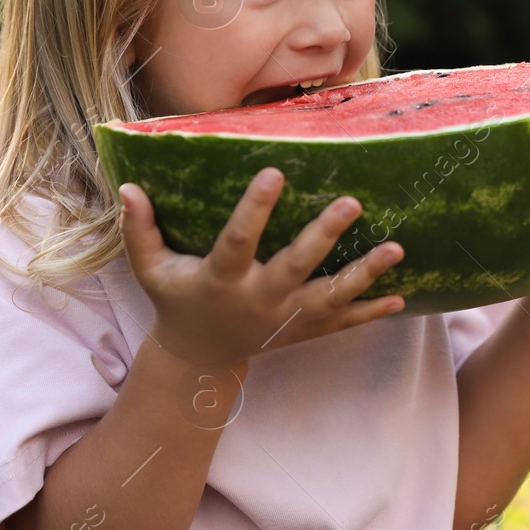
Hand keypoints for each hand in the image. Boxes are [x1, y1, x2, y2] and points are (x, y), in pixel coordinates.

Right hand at [117, 168, 404, 364]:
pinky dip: (371, 312)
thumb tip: (128, 186)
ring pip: (330, 297)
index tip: (275, 172)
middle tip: (352, 202)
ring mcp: (285, 319)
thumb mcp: (151, 269)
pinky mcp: (304, 332)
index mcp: (221, 280)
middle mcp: (258, 300)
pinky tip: (401, 297)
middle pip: (296, 267)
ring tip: (396, 250)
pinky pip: (342, 323)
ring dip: (364, 275)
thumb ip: (139, 230)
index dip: (255, 208)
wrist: (200, 358)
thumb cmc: (176, 300)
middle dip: (324, 236)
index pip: (238, 241)